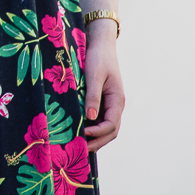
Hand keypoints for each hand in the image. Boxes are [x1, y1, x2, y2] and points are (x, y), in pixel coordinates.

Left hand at [81, 25, 123, 149]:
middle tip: (79, 150)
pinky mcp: (101, 101)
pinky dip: (91, 128)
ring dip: (94, 138)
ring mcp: (109, 104)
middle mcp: (116, 105)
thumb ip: (92, 96)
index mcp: (117, 100)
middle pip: (110, 131)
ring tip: (78, 146)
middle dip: (96, 142)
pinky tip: (78, 131)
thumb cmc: (97, 58)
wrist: (100, 44)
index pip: (111, 125)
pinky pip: (98, 120)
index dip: (98, 133)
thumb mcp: (94, 75)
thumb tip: (90, 118)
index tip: (82, 135)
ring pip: (105, 128)